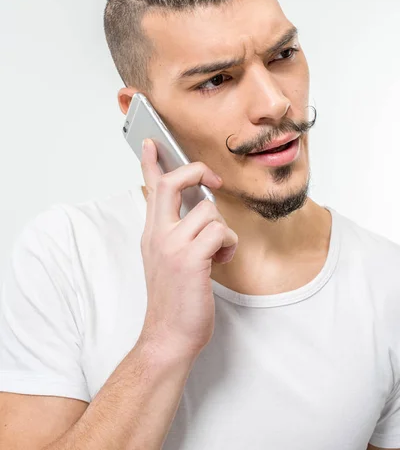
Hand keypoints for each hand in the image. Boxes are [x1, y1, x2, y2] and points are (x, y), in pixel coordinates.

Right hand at [139, 138, 237, 358]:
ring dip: (222, 228)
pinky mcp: (190, 259)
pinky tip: (222, 260)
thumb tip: (199, 210)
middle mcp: (157, 234)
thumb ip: (175, 233)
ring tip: (218, 250)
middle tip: (212, 180)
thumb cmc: (174, 299)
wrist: (168, 337)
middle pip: (172, 183)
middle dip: (196, 171)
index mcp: (152, 232)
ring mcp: (172, 246)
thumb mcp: (166, 260)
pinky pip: (220, 231)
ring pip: (208, 210)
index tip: (151, 142)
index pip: (150, 189)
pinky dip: (229, 243)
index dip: (151, 162)